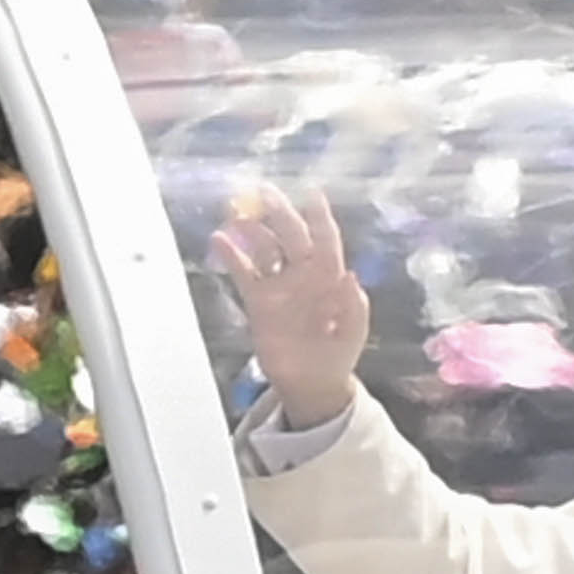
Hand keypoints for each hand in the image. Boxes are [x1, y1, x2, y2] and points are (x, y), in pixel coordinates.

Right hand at [204, 183, 369, 415]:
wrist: (312, 382)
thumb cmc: (339, 354)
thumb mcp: (354, 331)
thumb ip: (353, 305)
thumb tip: (350, 275)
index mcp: (330, 276)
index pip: (325, 239)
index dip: (320, 217)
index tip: (312, 194)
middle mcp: (303, 274)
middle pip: (291, 235)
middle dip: (279, 212)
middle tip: (264, 191)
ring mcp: (280, 285)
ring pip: (265, 248)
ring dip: (252, 229)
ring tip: (235, 212)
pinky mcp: (259, 301)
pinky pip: (244, 273)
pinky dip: (232, 256)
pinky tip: (219, 240)